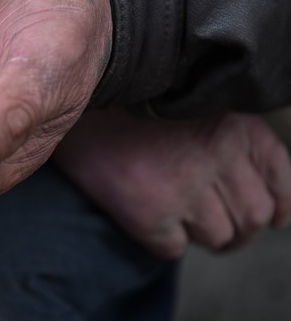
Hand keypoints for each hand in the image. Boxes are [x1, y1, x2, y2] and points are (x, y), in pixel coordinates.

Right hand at [53, 108, 290, 257]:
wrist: (70, 93)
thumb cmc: (126, 96)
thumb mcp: (187, 100)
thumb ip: (221, 132)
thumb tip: (243, 181)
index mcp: (234, 123)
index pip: (279, 180)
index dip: (276, 206)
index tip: (269, 216)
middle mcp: (218, 153)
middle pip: (253, 216)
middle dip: (238, 230)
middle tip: (217, 229)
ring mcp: (184, 184)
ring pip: (218, 237)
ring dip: (201, 236)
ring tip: (179, 223)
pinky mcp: (148, 209)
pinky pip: (173, 248)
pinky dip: (165, 241)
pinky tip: (149, 222)